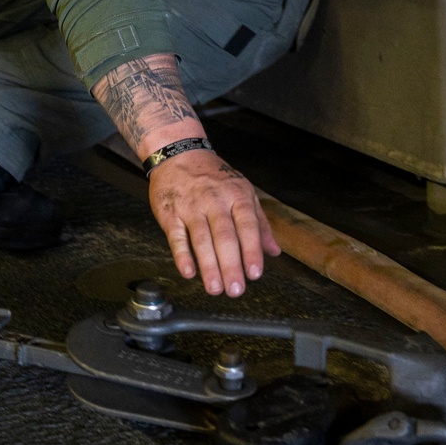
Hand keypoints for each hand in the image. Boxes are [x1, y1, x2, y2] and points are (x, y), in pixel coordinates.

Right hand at [147, 149, 279, 295]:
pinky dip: (182, 255)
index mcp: (237, 195)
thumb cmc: (213, 177)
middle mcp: (215, 200)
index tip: (255, 273)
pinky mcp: (171, 213)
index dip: (251, 250)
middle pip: (225, 236)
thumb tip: (274, 251)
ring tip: (215, 288)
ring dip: (209, 266)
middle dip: (231, 265)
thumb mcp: (242, 191)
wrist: (178, 153)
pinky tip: (189, 272)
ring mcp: (191, 207)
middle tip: (236, 290)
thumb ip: (259, 223)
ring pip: (201, 238)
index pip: (247, 225)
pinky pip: (177, 236)